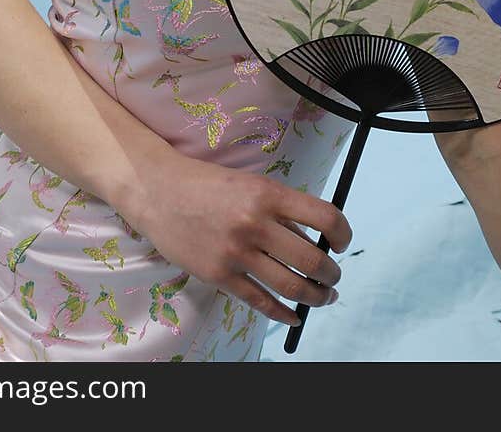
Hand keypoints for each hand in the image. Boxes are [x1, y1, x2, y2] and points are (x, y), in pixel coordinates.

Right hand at [125, 146, 351, 327]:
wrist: (158, 191)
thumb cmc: (206, 184)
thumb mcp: (249, 185)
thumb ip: (279, 210)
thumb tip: (312, 239)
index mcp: (268, 194)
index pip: (324, 216)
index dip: (342, 233)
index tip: (342, 243)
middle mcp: (255, 223)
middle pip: (311, 259)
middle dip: (331, 273)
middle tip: (334, 277)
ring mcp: (236, 252)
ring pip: (291, 286)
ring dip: (316, 296)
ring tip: (323, 297)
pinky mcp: (219, 275)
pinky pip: (260, 301)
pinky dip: (283, 313)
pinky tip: (294, 316)